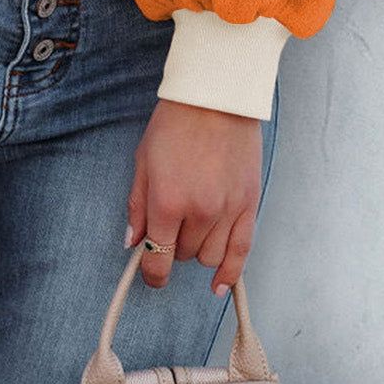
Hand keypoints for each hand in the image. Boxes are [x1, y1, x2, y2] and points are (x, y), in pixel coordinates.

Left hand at [125, 98, 263, 297]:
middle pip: (183, 254)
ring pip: (210, 257)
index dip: (151, 273)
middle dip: (172, 244)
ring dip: (198, 250)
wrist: (215, 99)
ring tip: (192, 226)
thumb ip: (137, 206)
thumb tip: (133, 243)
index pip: (158, 258)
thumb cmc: (174, 125)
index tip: (150, 274)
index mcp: (167, 201)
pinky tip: (220, 284)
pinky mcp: (250, 206)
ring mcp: (228, 211)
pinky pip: (242, 252)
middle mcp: (199, 212)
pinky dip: (231, 273)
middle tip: (170, 220)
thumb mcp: (143, 161)